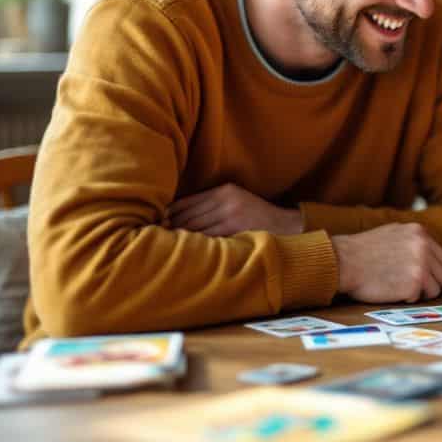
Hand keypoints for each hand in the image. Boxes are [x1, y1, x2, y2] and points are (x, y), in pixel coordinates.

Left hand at [167, 183, 302, 237]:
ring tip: (166, 246)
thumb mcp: (236, 201)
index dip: (170, 213)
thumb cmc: (255, 216)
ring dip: (180, 238)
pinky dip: (195, 245)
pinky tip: (187, 251)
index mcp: (224, 190)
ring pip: (196, 228)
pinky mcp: (235, 229)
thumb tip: (175, 216)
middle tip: (156, 237)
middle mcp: (226, 200)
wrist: (285, 226)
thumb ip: (212, 204)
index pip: (188, 202)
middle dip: (171, 227)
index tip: (158, 222)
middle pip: (189, 215)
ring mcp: (231, 215)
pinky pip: (208, 238)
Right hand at [330, 222, 441, 303]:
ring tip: (398, 286)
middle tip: (419, 290)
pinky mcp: (414, 283)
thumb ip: (414, 241)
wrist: (343, 261)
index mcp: (420, 233)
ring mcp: (420, 264)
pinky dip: (408, 298)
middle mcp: (424, 247)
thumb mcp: (393, 233)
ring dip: (420, 293)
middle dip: (435, 286)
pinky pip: (420, 298)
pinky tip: (392, 289)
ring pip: (435, 289)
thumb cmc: (362, 251)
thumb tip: (431, 255)